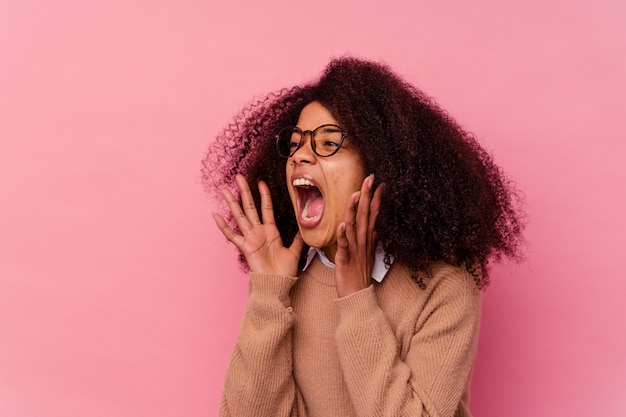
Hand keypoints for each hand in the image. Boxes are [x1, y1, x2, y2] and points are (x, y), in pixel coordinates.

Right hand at [212, 174, 303, 276]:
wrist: (278, 285)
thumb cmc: (285, 271)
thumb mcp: (295, 251)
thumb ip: (298, 239)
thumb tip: (305, 228)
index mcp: (270, 231)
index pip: (265, 208)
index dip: (264, 195)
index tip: (260, 182)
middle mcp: (258, 232)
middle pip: (249, 207)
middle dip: (244, 191)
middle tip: (238, 176)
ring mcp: (250, 238)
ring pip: (239, 216)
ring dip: (232, 202)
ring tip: (224, 188)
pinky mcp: (245, 247)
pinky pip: (232, 235)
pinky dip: (223, 225)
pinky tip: (215, 215)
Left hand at [334, 174, 383, 297]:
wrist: (357, 297)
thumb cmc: (360, 275)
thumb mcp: (368, 255)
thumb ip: (373, 241)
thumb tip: (377, 229)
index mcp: (368, 239)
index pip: (374, 214)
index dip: (376, 198)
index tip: (379, 183)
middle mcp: (363, 242)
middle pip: (367, 215)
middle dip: (368, 196)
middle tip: (370, 178)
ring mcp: (356, 250)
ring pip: (355, 226)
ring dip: (356, 210)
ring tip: (356, 194)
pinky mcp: (346, 260)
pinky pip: (345, 246)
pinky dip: (343, 235)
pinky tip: (342, 225)